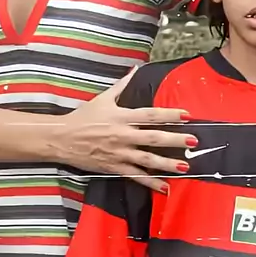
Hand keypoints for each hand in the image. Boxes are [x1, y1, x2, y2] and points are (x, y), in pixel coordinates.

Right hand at [53, 68, 196, 190]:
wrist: (61, 138)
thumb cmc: (83, 117)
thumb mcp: (103, 98)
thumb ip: (122, 85)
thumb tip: (136, 68)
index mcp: (122, 116)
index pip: (150, 115)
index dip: (169, 114)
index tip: (186, 115)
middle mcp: (123, 135)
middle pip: (153, 138)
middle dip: (175, 140)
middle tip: (193, 142)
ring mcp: (119, 153)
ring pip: (147, 159)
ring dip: (167, 164)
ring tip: (184, 167)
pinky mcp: (114, 167)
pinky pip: (135, 176)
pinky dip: (150, 182)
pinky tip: (165, 187)